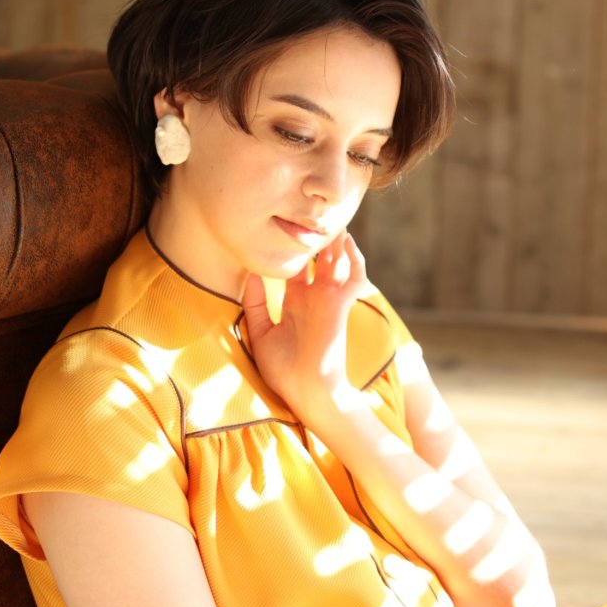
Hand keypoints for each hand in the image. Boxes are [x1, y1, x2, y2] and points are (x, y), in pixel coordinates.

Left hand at [241, 232, 367, 425]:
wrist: (305, 391)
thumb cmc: (284, 370)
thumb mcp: (260, 333)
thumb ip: (255, 303)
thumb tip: (250, 273)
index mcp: (297, 303)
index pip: (298, 269)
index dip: (295, 251)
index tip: (286, 230)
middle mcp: (315, 298)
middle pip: (321, 260)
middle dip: (320, 240)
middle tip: (315, 214)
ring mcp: (329, 300)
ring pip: (339, 263)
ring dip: (339, 243)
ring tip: (335, 219)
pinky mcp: (340, 305)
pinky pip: (354, 277)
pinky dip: (355, 260)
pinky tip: (349, 243)